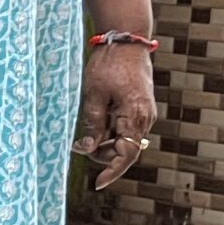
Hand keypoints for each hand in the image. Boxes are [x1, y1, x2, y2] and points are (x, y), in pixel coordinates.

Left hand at [73, 44, 156, 189]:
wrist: (126, 40)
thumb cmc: (109, 65)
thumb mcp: (93, 96)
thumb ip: (92, 125)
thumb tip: (86, 150)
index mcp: (135, 117)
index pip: (127, 155)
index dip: (112, 171)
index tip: (97, 184)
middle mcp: (145, 118)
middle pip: (125, 150)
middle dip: (102, 154)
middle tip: (78, 145)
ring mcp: (144, 113)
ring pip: (124, 140)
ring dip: (105, 142)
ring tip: (84, 133)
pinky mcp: (139, 107)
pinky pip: (125, 128)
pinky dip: (110, 131)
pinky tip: (95, 124)